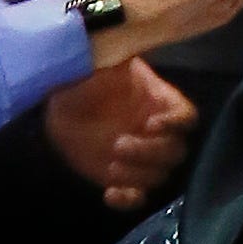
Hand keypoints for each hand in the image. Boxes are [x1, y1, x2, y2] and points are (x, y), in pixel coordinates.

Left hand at [44, 58, 195, 208]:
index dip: (176, 123)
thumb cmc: (82, 72)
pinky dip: (128, 200)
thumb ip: (121, 57)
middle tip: (119, 145)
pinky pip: (136, 196)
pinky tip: (110, 194)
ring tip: (111, 166)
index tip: (152, 123)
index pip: (186, 117)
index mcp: (158, 102)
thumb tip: (132, 43)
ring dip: (138, 174)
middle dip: (150, 152)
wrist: (56, 97)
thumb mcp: (101, 58)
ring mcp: (141, 157)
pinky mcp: (122, 177)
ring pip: (158, 175)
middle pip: (175, 151)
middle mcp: (157, 132)